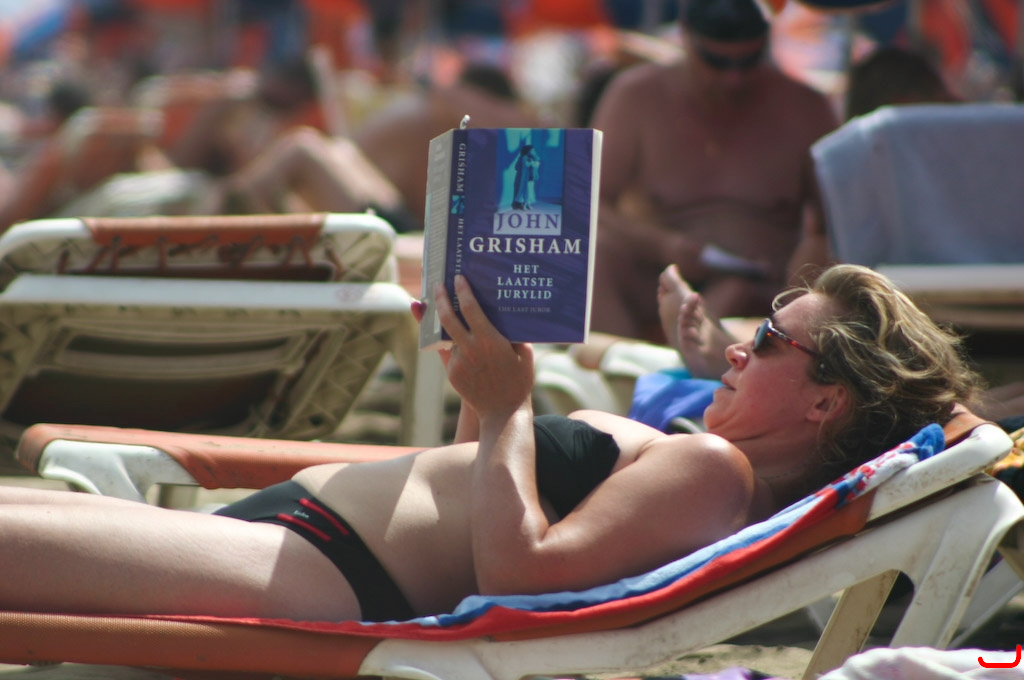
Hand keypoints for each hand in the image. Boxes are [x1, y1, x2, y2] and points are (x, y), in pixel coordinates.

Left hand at [433, 275, 533, 419]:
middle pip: (448, 317)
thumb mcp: (523, 354)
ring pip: (447, 336)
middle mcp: (470, 349)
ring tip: (440, 308)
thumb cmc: (519, 382)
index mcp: (490, 340)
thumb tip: (506, 314)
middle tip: (438, 285)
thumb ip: (513, 334)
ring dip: (444, 323)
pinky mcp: (452, 373)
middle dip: (441, 298)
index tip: (458, 278)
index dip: (463, 290)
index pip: (471, 308)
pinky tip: (451, 337)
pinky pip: (450, 353)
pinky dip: (451, 344)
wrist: (503, 413)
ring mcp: (458, 362)